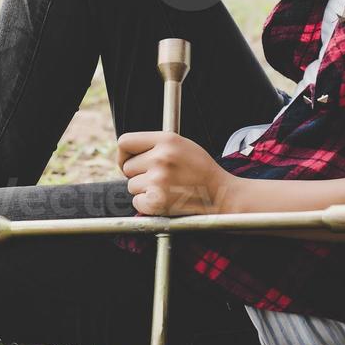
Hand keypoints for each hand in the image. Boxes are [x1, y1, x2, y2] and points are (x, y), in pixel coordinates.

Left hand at [117, 131, 232, 215]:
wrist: (221, 193)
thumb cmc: (199, 169)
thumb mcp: (181, 145)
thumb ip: (155, 144)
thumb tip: (125, 153)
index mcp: (167, 139)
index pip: (125, 142)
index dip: (123, 154)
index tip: (129, 161)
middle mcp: (161, 158)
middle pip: (127, 167)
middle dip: (138, 174)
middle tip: (160, 178)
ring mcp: (159, 180)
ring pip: (132, 186)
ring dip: (144, 190)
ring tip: (167, 188)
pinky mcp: (157, 201)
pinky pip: (137, 202)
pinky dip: (147, 205)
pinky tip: (165, 199)